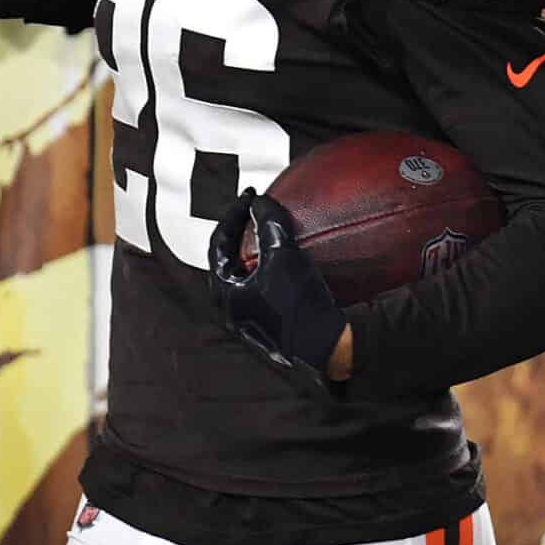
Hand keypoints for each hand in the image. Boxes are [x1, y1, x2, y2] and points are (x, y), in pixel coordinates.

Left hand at [207, 190, 347, 385]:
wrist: (325, 348)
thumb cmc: (298, 305)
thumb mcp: (283, 256)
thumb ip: (269, 223)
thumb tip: (259, 202)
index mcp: (224, 291)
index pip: (219, 242)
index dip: (234, 213)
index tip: (251, 196)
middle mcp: (232, 306)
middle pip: (229, 257)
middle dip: (242, 231)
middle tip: (257, 212)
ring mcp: (250, 316)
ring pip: (247, 272)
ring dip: (257, 249)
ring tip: (273, 231)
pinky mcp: (270, 322)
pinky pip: (264, 285)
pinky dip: (272, 266)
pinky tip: (290, 260)